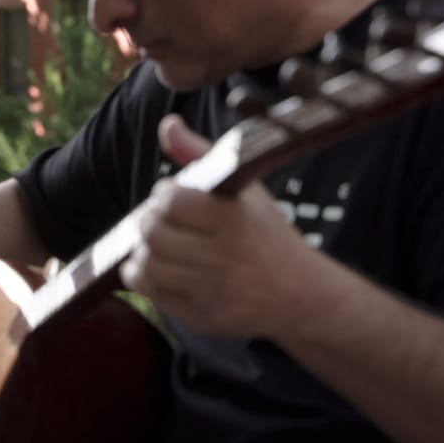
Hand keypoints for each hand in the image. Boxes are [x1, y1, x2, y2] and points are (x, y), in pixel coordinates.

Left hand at [120, 114, 314, 337]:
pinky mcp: (202, 317)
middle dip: (149, 221)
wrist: (300, 294)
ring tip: (159, 242)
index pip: (171, 201)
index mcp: (234, 220)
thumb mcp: (242, 189)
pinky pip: (151, 293)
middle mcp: (224, 258)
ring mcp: (213, 291)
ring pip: (147, 264)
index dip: (164, 195)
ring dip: (143, 250)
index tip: (174, 196)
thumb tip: (167, 125)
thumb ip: (199, 153)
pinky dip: (144, 276)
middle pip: (153, 233)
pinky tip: (158, 265)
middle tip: (161, 219)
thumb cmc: (263, 232)